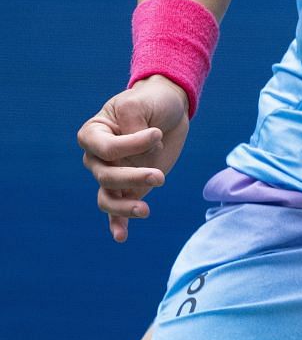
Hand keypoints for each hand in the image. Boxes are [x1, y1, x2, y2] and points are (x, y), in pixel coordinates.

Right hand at [77, 76, 191, 241]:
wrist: (169, 109)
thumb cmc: (151, 102)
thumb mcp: (140, 104)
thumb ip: (133, 127)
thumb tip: (140, 157)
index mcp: (94, 134)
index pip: (105, 149)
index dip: (131, 145)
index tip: (157, 133)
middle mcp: (98, 158)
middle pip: (106, 176)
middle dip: (132, 178)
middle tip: (160, 177)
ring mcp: (114, 174)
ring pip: (108, 197)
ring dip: (124, 207)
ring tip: (145, 210)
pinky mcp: (131, 187)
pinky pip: (118, 211)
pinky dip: (118, 224)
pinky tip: (121, 237)